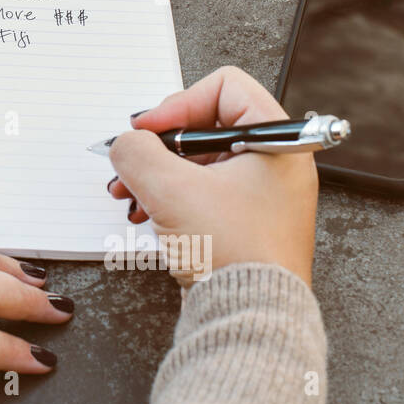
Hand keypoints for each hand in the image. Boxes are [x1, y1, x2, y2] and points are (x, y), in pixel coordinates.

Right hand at [106, 66, 318, 286]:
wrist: (252, 316)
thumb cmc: (234, 254)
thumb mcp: (171, 189)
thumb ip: (137, 152)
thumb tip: (126, 144)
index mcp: (277, 141)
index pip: (224, 87)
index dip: (178, 103)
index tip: (148, 130)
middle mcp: (276, 163)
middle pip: (205, 125)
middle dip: (158, 146)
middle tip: (131, 162)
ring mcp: (262, 194)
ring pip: (198, 161)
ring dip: (156, 173)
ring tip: (129, 193)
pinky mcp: (245, 221)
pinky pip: (201, 192)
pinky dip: (169, 197)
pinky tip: (145, 212)